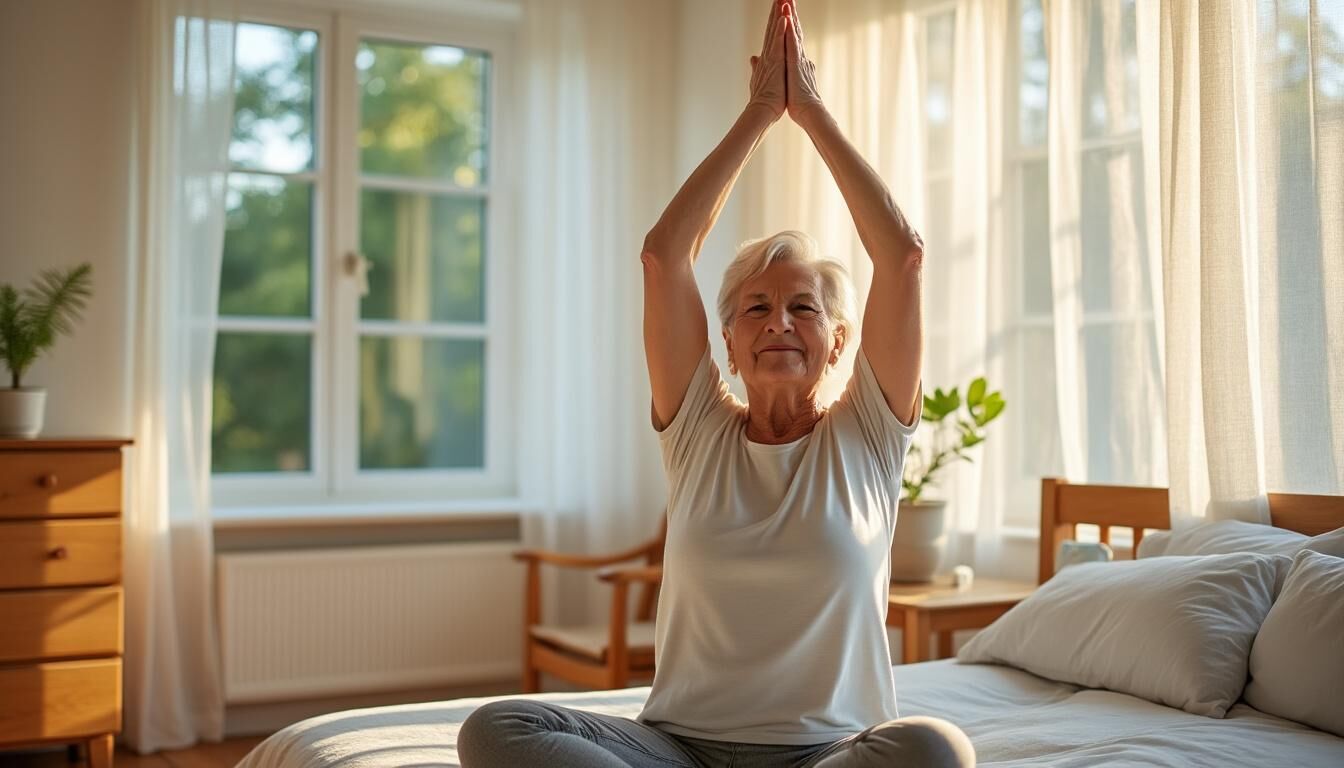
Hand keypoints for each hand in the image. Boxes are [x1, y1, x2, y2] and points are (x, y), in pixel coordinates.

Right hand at [748, 0, 786, 118]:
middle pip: (771, 28)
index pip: (771, 34)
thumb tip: (753, 58)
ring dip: (777, 15)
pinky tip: (784, 18)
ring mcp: (771, 57)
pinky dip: (780, 30)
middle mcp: (768, 54)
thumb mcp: (762, 79)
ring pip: (774, 31)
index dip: (774, 19)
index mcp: (768, 58)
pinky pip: (778, 43)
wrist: (763, 112)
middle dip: (775, 10)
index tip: (777, 5)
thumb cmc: (766, 99)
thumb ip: (758, 66)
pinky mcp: (774, 63)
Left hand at [783, 1, 823, 122]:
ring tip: (787, 0)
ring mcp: (799, 59)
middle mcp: (800, 56)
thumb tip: (798, 63)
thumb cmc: (800, 102)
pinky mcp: (796, 65)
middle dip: (790, 11)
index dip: (788, 22)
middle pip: (794, 29)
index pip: (792, 37)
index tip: (785, 7)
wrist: (809, 114)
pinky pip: (793, 45)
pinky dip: (790, 32)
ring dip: (791, 16)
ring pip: (794, 33)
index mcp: (796, 60)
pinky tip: (788, 20)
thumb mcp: (792, 81)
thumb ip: (791, 69)